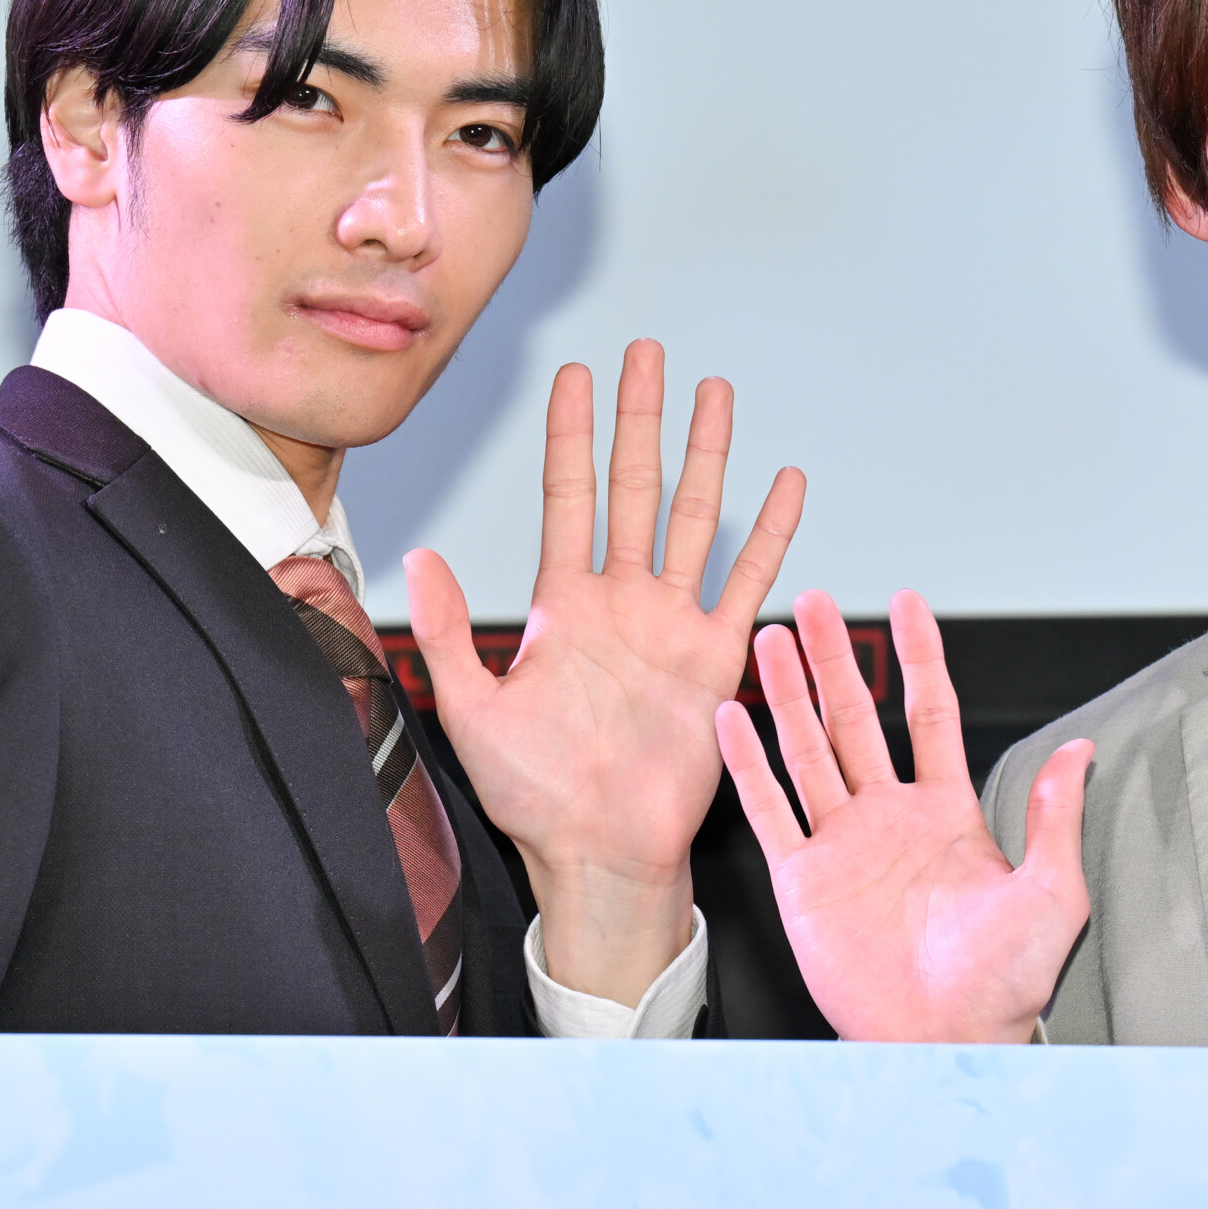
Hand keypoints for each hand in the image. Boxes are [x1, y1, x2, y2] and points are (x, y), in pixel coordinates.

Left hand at [406, 339, 804, 1006]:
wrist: (601, 853)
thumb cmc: (535, 798)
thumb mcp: (471, 709)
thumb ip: (451, 631)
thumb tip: (422, 558)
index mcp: (561, 608)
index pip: (568, 497)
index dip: (571, 435)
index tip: (574, 375)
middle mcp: (620, 603)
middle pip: (634, 486)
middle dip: (641, 417)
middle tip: (647, 355)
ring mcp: (671, 625)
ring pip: (694, 517)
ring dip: (706, 455)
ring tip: (715, 393)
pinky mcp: (715, 658)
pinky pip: (747, 582)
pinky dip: (770, 533)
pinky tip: (785, 485)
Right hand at [716, 588, 1091, 1042]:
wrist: (947, 1041)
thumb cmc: (1004, 983)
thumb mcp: (1052, 892)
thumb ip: (1056, 818)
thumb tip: (1081, 753)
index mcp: (948, 814)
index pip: (929, 714)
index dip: (919, 658)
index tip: (907, 605)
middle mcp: (889, 820)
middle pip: (855, 718)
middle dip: (835, 658)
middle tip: (816, 606)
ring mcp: (843, 846)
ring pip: (808, 751)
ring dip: (788, 695)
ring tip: (768, 643)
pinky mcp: (804, 881)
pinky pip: (771, 811)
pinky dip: (749, 765)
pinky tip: (733, 721)